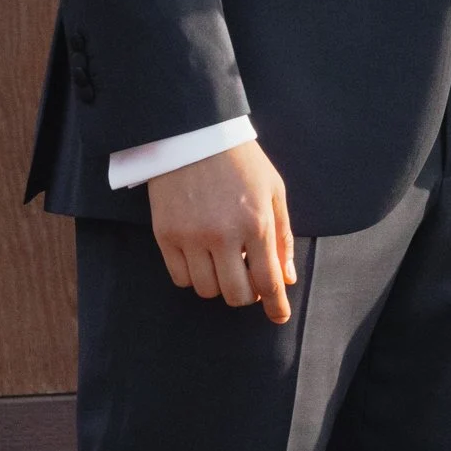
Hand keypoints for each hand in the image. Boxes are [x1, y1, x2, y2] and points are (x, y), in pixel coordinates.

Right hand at [148, 143, 296, 320]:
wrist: (192, 133)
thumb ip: (282, 236)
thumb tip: (286, 278)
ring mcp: (190, 237)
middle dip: (247, 295)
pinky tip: (200, 259)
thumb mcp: (273, 190)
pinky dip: (193, 276)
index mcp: (256, 223)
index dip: (275, 306)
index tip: (279, 317)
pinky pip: (180, 278)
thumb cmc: (239, 160)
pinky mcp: (164, 235)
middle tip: (248, 280)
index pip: (268, 281)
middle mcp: (223, 235)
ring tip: (223, 264)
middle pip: (236, 295)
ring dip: (219, 285)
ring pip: (206, 290)